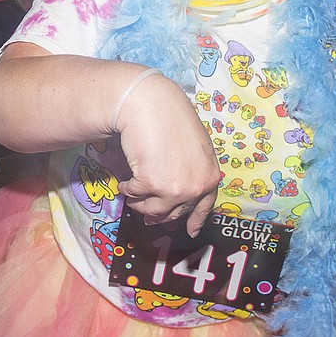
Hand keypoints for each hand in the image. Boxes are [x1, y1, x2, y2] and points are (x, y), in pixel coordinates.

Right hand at [114, 73, 221, 236]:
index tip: (191, 231)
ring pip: (152, 209)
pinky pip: (134, 195)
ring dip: (139, 204)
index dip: (195, 219)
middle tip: (146, 213)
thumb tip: (185, 190)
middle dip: (158, 214)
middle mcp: (196, 187)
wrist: (150, 105)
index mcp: (210, 176)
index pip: (204, 206)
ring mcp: (174, 188)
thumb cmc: (170, 118)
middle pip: (174, 212)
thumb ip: (194, 168)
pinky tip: (125, 181)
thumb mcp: (195, 146)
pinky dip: (127, 189)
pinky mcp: (151, 184)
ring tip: (132, 193)